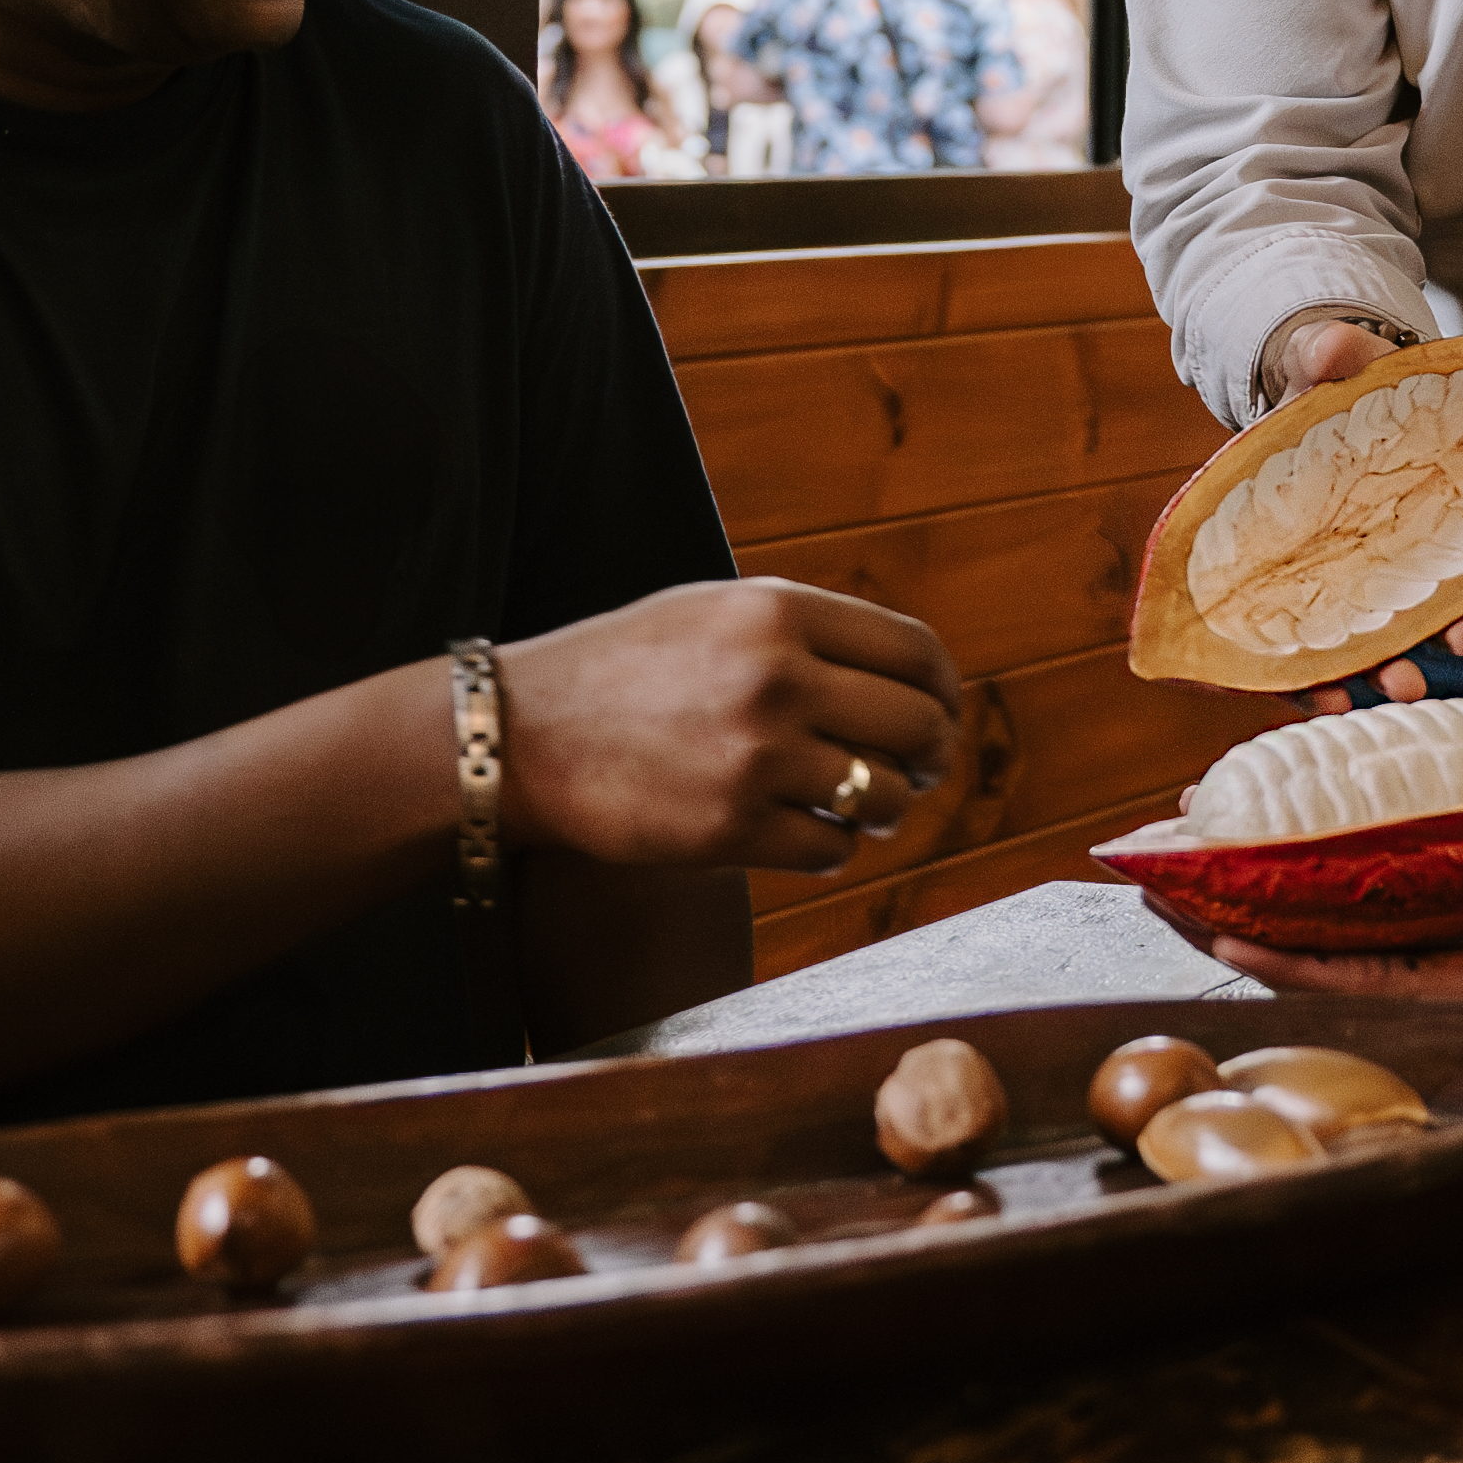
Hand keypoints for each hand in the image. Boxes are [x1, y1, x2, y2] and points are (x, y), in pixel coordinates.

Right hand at [498, 580, 962, 877]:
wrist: (518, 737)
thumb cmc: (620, 672)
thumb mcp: (712, 612)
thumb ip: (804, 630)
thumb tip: (908, 672)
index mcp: (776, 612)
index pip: (915, 653)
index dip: (943, 691)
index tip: (940, 714)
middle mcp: (776, 678)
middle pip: (918, 727)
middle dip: (930, 756)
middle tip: (915, 770)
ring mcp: (754, 757)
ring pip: (883, 796)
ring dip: (884, 808)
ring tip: (860, 805)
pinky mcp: (730, 830)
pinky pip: (831, 850)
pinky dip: (830, 847)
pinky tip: (802, 832)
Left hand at [1158, 805, 1462, 1005]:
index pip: (1357, 984)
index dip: (1286, 961)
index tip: (1217, 928)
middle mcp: (1430, 976)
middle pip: (1314, 957)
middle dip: (1233, 926)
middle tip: (1153, 891)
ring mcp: (1422, 946)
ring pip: (1319, 927)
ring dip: (1249, 899)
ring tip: (1175, 865)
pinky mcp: (1426, 914)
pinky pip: (1347, 899)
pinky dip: (1297, 874)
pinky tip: (1252, 846)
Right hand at [1248, 313, 1462, 719]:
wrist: (1367, 368)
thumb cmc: (1332, 372)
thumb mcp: (1322, 358)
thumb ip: (1325, 354)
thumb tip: (1328, 350)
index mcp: (1278, 504)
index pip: (1262, 581)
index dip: (1279, 643)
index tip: (1304, 684)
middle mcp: (1313, 542)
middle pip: (1320, 620)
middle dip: (1353, 663)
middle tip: (1392, 688)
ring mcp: (1360, 548)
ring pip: (1368, 619)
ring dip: (1394, 659)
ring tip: (1423, 684)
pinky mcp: (1407, 542)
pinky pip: (1418, 590)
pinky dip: (1434, 622)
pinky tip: (1462, 640)